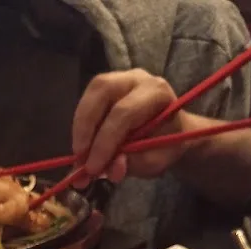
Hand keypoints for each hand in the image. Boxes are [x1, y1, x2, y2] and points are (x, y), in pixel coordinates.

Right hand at [72, 70, 186, 182]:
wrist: (171, 133)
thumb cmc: (166, 145)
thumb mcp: (156, 161)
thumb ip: (134, 163)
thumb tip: (111, 169)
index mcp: (156, 92)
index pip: (123, 113)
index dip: (104, 142)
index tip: (92, 168)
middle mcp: (137, 79)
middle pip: (102, 90)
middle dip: (85, 126)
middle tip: (79, 157)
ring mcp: (120, 79)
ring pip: (92, 93)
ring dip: (80, 126)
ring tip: (79, 154)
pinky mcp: (107, 87)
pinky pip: (88, 101)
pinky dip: (81, 126)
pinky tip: (83, 146)